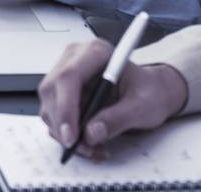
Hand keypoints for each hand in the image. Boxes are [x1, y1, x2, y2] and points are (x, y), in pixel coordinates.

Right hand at [38, 40, 188, 159]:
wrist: (150, 92)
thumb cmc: (149, 91)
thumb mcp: (142, 106)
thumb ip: (118, 118)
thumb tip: (91, 132)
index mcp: (96, 52)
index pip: (69, 77)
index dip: (65, 108)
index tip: (72, 136)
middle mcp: (75, 59)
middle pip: (53, 92)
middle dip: (64, 127)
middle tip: (83, 148)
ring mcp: (64, 75)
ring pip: (50, 108)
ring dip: (66, 134)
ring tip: (94, 148)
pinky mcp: (62, 93)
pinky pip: (54, 117)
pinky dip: (68, 135)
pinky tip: (89, 142)